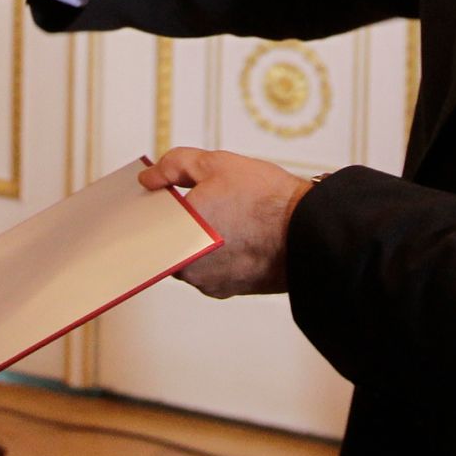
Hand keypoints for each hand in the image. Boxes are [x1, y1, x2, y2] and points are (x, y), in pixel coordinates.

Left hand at [140, 148, 313, 298]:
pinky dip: (216, 252)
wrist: (310, 230)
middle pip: (166, 243)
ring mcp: (210, 284)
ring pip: (190, 257)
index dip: (149, 209)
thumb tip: (149, 179)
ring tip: (220, 212)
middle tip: (192, 198)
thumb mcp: (214, 164)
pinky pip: (211, 268)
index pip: (146, 228)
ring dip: (196, 238)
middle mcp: (188, 271)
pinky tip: (234, 230)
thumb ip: (174, 167)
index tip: (155, 196)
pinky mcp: (230, 290)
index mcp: (177, 239)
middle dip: (175, 221)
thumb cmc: (264, 198)